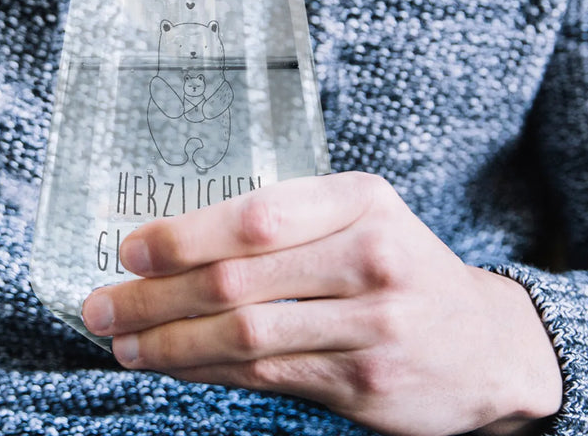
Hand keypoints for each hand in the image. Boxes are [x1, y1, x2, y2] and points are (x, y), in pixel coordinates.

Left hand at [82, 172, 562, 435]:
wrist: (486, 343)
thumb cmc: (399, 264)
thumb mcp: (360, 217)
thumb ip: (288, 223)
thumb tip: (176, 241)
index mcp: (360, 201)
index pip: (258, 216)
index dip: (185, 236)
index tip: (131, 249)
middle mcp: (370, 259)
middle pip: (239, 281)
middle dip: (156, 296)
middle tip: (101, 305)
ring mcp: (372, 327)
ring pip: (246, 337)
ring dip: (170, 343)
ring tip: (122, 342)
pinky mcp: (365, 385)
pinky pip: (266, 377)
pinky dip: (207, 371)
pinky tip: (172, 365)